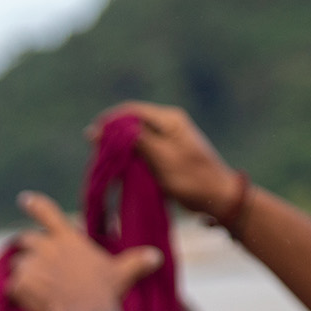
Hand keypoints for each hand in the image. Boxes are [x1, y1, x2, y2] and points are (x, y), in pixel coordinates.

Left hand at [8, 192, 161, 310]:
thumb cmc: (104, 292)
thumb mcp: (122, 274)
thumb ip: (137, 262)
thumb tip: (157, 256)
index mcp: (67, 238)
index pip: (47, 212)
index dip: (35, 205)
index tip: (24, 200)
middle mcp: (45, 247)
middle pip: (25, 239)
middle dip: (27, 248)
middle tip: (33, 260)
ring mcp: (30, 265)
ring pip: (17, 264)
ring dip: (22, 272)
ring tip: (34, 286)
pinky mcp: (19, 284)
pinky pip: (12, 286)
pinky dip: (17, 293)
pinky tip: (26, 302)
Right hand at [92, 102, 240, 214]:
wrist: (219, 198)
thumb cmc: (193, 178)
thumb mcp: (162, 158)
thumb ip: (135, 141)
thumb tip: (105, 129)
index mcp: (169, 119)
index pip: (132, 111)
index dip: (110, 122)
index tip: (91, 136)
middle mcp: (168, 125)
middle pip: (132, 123)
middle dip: (113, 136)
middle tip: (96, 152)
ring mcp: (168, 140)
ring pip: (136, 139)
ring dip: (120, 150)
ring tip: (106, 163)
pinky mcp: (167, 156)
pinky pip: (143, 152)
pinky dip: (130, 159)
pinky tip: (120, 170)